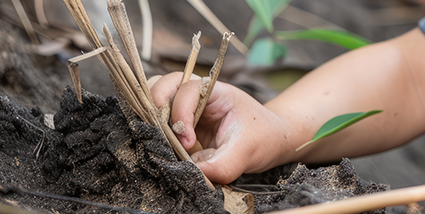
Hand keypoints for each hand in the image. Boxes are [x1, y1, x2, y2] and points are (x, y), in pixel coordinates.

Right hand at [148, 73, 296, 183]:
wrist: (271, 142)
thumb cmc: (263, 138)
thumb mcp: (247, 153)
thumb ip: (222, 165)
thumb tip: (193, 174)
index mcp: (215, 92)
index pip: (185, 89)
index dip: (181, 113)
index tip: (188, 141)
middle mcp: (197, 96)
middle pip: (161, 86)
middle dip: (156, 110)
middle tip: (164, 137)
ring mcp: (187, 110)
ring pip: (155, 102)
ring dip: (153, 121)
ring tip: (165, 143)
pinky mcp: (181, 127)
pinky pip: (159, 124)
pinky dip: (156, 134)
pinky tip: (168, 149)